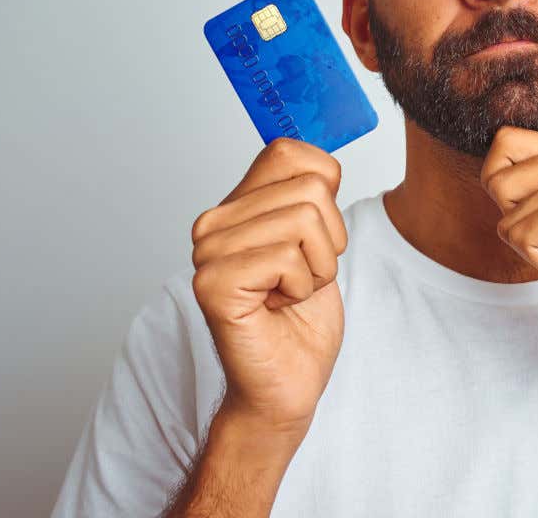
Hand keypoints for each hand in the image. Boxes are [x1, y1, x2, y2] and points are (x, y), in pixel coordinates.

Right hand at [190, 136, 347, 437]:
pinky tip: (276, 308)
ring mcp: (208, 252)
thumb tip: (323, 161)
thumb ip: (311, 197)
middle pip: (310, 189)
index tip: (312, 240)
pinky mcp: (214, 282)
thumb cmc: (301, 320)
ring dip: (317, 268)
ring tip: (288, 294)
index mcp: (237, 207)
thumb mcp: (319, 243)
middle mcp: (214, 223)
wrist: (286, 385)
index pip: (288, 152)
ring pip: (305, 220)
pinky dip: (301, 288)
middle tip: (300, 279)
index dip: (325, 192)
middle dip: (328, 242)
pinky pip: (287, 256)